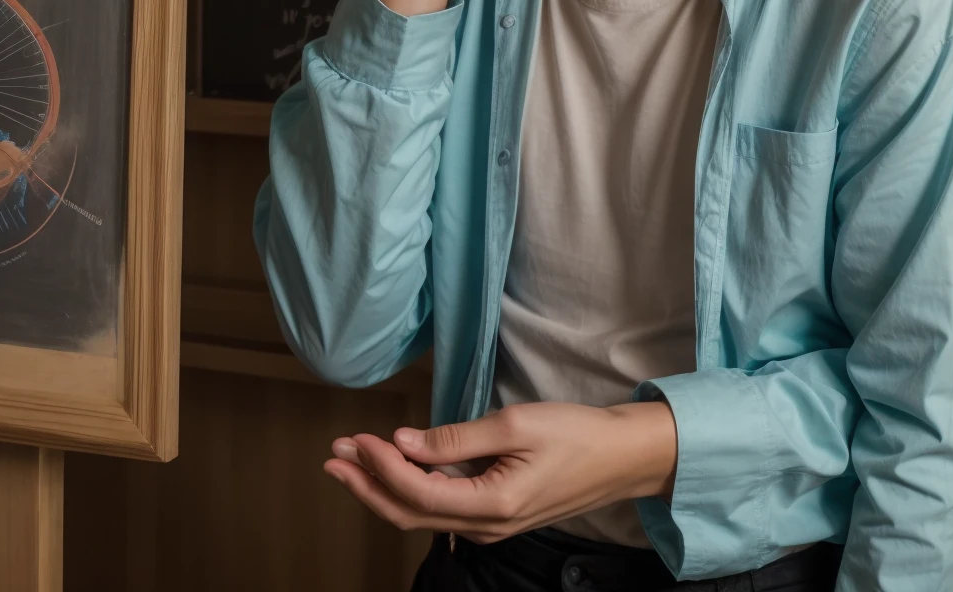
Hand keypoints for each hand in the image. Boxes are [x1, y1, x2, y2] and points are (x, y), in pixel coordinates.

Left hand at [323, 400, 676, 543]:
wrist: (620, 457)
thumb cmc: (575, 433)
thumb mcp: (515, 425)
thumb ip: (456, 438)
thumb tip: (404, 441)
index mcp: (492, 506)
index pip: (417, 492)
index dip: (381, 467)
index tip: (357, 437)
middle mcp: (485, 526)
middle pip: (408, 513)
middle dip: (366, 485)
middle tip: (332, 456)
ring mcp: (490, 525)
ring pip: (421, 514)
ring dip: (383, 486)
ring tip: (351, 457)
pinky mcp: (495, 513)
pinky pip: (441, 507)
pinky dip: (411, 487)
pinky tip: (396, 465)